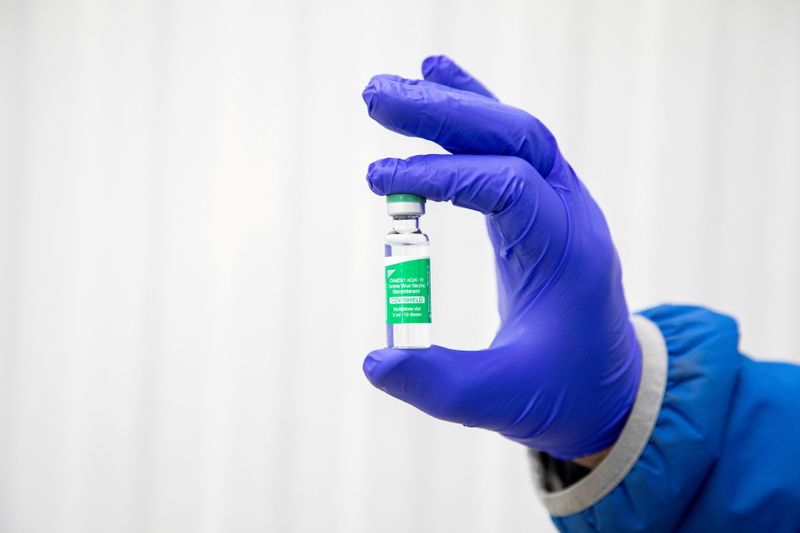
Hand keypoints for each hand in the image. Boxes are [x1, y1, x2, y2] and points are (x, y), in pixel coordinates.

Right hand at [362, 56, 640, 459]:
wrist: (610, 390)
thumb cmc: (562, 392)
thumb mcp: (499, 401)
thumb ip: (437, 383)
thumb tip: (374, 361)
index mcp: (567, 253)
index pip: (507, 186)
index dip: (442, 175)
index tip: (380, 181)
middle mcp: (569, 214)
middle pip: (515, 136)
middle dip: (446, 112)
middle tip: (376, 97)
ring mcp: (558, 204)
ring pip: (513, 131)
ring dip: (455, 105)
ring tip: (394, 87)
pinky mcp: (539, 207)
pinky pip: (508, 149)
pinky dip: (473, 117)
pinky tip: (438, 86)